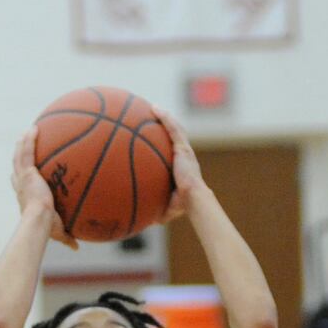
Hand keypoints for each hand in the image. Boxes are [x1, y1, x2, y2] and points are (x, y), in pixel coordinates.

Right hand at [11, 127, 76, 249]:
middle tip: (24, 146)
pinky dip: (29, 139)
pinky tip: (34, 127)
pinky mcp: (26, 172)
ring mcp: (22, 177)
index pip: (19, 184)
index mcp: (25, 197)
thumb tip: (76, 247)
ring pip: (19, 155)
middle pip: (16, 166)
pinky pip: (27, 151)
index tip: (24, 171)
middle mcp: (20, 186)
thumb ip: (67, 236)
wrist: (38, 221)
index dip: (19, 177)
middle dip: (19, 155)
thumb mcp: (57, 231)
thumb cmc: (45, 228)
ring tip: (28, 130)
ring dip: (22, 142)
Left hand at [149, 104, 204, 222]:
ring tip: (153, 107)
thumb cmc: (181, 206)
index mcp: (181, 167)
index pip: (172, 151)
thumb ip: (151, 207)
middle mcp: (184, 156)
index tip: (153, 138)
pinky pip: (173, 128)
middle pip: (174, 137)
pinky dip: (165, 117)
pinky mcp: (183, 147)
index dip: (164, 143)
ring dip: (165, 117)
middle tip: (152, 118)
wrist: (193, 199)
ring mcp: (184, 150)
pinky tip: (154, 108)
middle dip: (165, 126)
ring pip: (175, 129)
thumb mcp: (163, 205)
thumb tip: (135, 219)